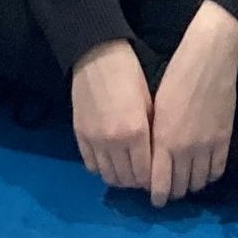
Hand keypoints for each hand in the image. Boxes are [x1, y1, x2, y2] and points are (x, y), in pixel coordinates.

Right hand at [69, 40, 154, 191]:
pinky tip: (110, 162)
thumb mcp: (151, 103)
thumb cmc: (130, 75)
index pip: (145, 174)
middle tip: (144, 176)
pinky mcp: (79, 135)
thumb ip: (152, 134)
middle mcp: (114, 141)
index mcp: (136, 132)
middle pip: (126, 179)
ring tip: (127, 172)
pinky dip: (102, 169)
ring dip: (120, 178)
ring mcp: (94, 140)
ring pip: (108, 176)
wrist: (97, 55)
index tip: (157, 178)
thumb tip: (157, 160)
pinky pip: (91, 165)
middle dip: (137, 182)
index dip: (152, 181)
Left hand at [147, 3, 237, 205]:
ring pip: (198, 183)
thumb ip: (155, 137)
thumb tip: (151, 159)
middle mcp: (185, 149)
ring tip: (185, 182)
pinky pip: (217, 171)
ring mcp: (208, 146)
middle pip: (179, 186)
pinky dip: (208, 177)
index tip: (156, 199)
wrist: (209, 60)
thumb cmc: (175, 77)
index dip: (158, 195)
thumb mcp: (156, 108)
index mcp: (164, 140)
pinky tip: (202, 173)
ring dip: (190, 186)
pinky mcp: (225, 140)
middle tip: (168, 190)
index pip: (160, 183)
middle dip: (172, 192)